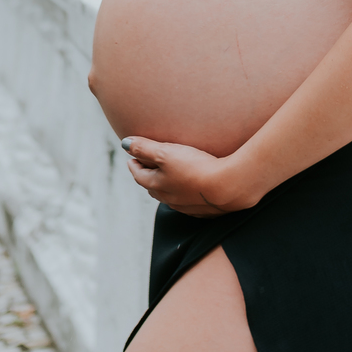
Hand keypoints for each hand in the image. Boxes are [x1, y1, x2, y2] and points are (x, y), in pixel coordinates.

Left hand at [120, 138, 254, 216]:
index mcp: (157, 186)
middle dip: (147, 176)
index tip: (132, 156)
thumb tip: (125, 143)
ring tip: (168, 176)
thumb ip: (145, 148)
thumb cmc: (195, 168)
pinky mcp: (203, 208)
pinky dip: (184, 192)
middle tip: (146, 165)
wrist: (227, 187)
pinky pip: (188, 201)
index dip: (134, 164)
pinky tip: (190, 187)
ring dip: (166, 185)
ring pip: (170, 195)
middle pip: (153, 187)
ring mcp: (186, 206)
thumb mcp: (166, 153)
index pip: (139, 175)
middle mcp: (169, 199)